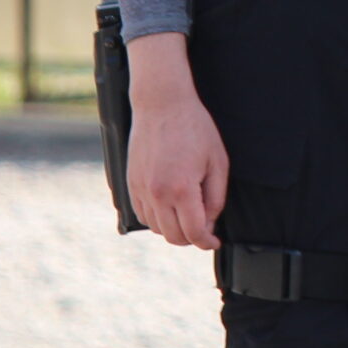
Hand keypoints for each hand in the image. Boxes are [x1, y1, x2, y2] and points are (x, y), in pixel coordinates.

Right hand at [125, 32, 227, 248]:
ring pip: (156, 228)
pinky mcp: (130, 184)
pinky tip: (170, 207)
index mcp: (181, 189)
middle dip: (192, 238)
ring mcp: (140, 190)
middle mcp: (157, 194)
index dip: (207, 242)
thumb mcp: (217, 162)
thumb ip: (215, 197)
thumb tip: (209, 223)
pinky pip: (142, 214)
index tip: (214, 242)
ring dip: (173, 229)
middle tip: (206, 230)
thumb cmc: (195, 129)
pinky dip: (156, 218)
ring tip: (189, 216)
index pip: (194, 232)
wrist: (162, 105)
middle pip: (173, 236)